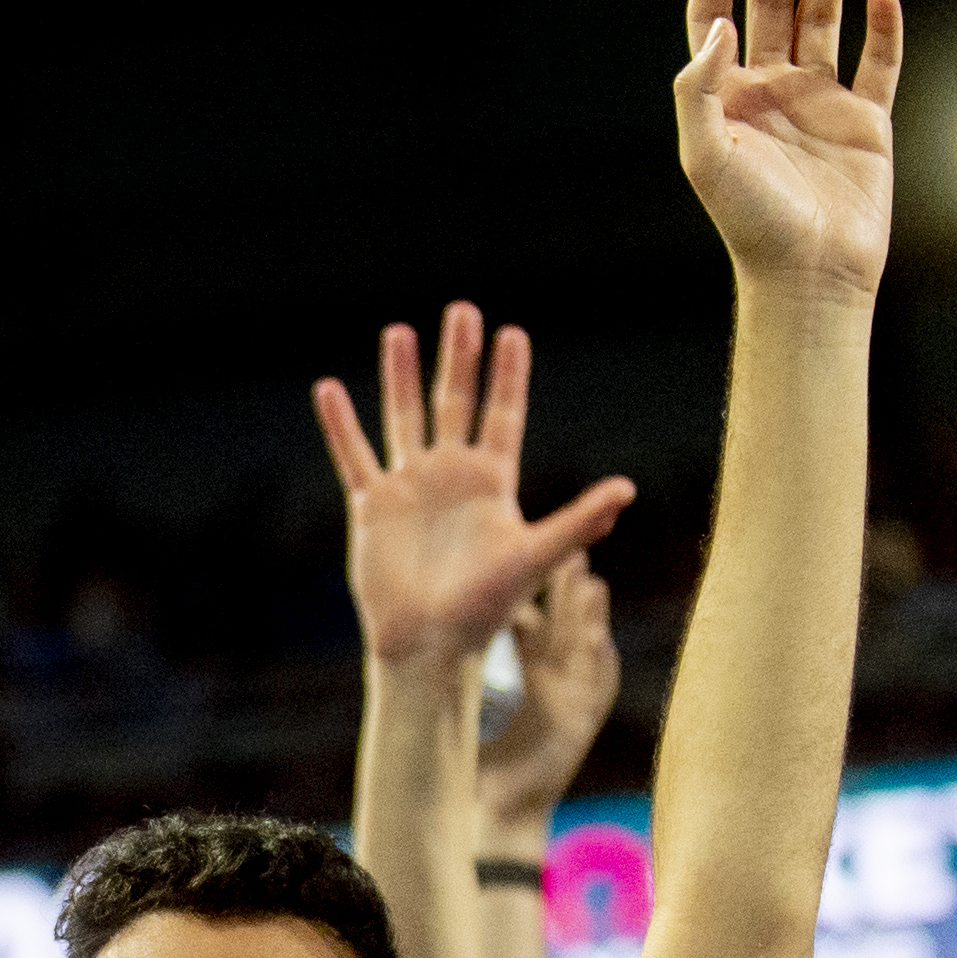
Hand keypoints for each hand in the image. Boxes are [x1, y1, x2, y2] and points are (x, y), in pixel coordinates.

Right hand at [310, 306, 635, 669]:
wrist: (428, 646)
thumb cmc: (484, 609)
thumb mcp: (534, 558)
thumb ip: (578, 520)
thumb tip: (628, 490)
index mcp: (491, 483)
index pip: (501, 416)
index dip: (507, 377)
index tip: (512, 333)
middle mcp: (451, 478)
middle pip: (454, 403)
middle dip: (458, 358)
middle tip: (462, 311)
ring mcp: (410, 489)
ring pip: (403, 418)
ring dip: (399, 377)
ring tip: (397, 331)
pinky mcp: (373, 507)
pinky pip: (354, 456)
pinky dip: (340, 425)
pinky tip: (328, 390)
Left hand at [479, 551, 620, 837]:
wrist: (504, 806)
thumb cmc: (489, 758)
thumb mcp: (473, 703)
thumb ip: (459, 670)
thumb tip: (424, 637)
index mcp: (528, 669)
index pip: (529, 617)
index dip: (527, 588)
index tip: (519, 556)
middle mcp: (554, 675)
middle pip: (563, 619)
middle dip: (567, 586)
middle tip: (569, 548)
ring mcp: (573, 695)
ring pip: (586, 644)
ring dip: (591, 616)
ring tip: (592, 583)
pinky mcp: (584, 719)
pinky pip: (600, 684)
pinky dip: (602, 661)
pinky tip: (600, 639)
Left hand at [674, 0, 902, 292]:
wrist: (809, 273)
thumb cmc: (750, 221)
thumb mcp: (705, 153)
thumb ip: (700, 87)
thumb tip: (720, 24)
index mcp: (726, 97)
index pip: (715, 17)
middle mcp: (771, 93)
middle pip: (773, 5)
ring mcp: (820, 104)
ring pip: (824, 22)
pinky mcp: (866, 123)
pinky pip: (878, 65)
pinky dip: (883, 30)